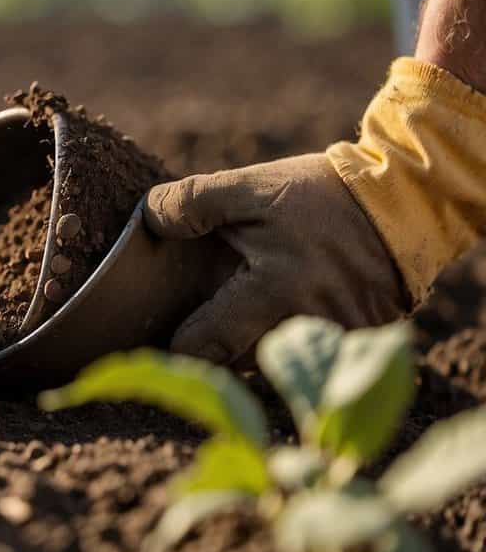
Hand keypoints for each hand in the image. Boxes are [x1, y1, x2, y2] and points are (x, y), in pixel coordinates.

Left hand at [143, 153, 408, 363]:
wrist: (404, 205)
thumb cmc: (323, 198)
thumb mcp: (253, 188)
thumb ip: (195, 202)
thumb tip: (147, 220)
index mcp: (277, 290)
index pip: (207, 345)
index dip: (179, 342)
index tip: (164, 329)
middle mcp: (308, 326)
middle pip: (236, 361)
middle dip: (215, 342)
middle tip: (197, 314)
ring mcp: (338, 343)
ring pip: (269, 363)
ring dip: (249, 343)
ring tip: (239, 309)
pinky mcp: (357, 347)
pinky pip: (305, 359)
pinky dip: (284, 340)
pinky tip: (277, 312)